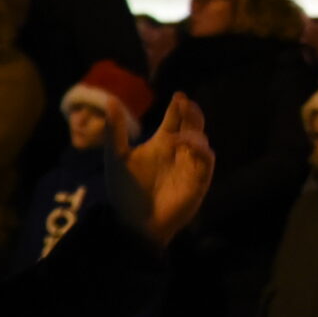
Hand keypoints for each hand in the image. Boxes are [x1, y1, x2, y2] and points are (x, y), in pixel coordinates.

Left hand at [114, 92, 214, 245]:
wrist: (132, 221)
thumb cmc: (124, 191)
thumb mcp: (116, 158)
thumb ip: (115, 132)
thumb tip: (110, 102)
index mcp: (162, 143)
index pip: (175, 119)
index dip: (179, 107)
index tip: (179, 96)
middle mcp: (179, 151)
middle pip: (192, 126)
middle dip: (192, 114)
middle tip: (185, 104)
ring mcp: (190, 165)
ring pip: (202, 141)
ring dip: (194, 134)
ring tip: (179, 134)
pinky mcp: (198, 181)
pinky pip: (207, 162)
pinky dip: (202, 151)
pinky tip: (189, 147)